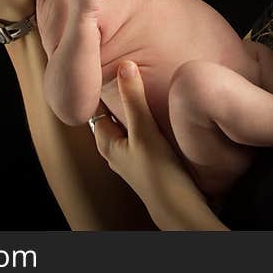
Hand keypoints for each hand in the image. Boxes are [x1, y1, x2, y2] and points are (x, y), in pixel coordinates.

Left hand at [93, 61, 197, 221]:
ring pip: (127, 125)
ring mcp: (130, 157)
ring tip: (142, 89)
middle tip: (126, 73)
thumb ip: (134, 98)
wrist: (178, 207)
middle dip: (118, 97)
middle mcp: (114, 150)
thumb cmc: (157, 172)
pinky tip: (156, 115)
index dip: (99, 89)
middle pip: (112, 115)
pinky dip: (144, 122)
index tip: (105, 67)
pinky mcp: (147, 161)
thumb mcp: (144, 130)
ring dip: (133, 110)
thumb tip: (125, 65)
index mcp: (106, 142)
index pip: (95, 108)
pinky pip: (140, 134)